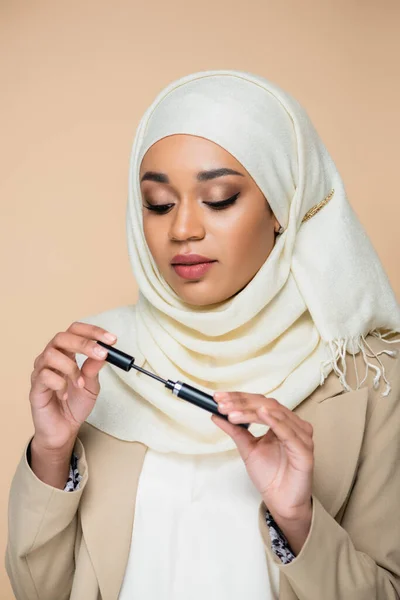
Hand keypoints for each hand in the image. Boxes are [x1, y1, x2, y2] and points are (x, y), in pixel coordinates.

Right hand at [29, 322, 116, 451]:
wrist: (64, 430)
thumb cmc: (75, 404)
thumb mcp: (92, 385)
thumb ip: (94, 368)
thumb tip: (105, 351)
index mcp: (66, 353)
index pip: (75, 331)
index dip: (93, 331)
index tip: (111, 339)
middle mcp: (51, 358)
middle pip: (61, 337)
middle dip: (84, 343)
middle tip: (102, 353)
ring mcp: (40, 371)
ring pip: (51, 355)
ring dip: (72, 368)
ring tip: (80, 384)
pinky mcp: (35, 387)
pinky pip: (45, 376)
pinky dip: (60, 384)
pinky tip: (65, 395)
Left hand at [212, 392, 313, 530]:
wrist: (281, 502)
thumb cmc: (270, 475)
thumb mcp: (247, 448)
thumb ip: (235, 430)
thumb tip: (217, 414)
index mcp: (281, 422)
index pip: (259, 402)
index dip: (238, 398)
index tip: (218, 397)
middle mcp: (293, 425)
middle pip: (267, 405)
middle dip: (242, 403)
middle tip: (222, 404)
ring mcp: (301, 436)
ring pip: (275, 414)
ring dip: (251, 411)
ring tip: (232, 413)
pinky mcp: (304, 450)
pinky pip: (288, 432)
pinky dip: (275, 421)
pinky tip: (261, 414)